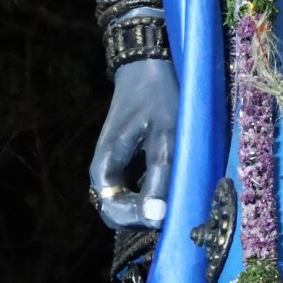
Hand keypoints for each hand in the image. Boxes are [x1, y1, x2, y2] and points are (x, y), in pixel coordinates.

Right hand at [88, 56, 177, 230]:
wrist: (148, 62)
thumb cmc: (158, 96)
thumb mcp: (165, 136)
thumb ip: (159, 178)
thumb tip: (156, 220)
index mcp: (105, 168)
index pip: (115, 213)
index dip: (141, 220)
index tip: (170, 212)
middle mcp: (104, 172)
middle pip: (119, 212)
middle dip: (146, 216)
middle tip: (177, 205)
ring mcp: (114, 166)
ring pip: (128, 201)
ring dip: (150, 205)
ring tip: (178, 195)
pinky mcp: (125, 160)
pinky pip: (134, 188)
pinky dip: (152, 192)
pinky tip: (174, 183)